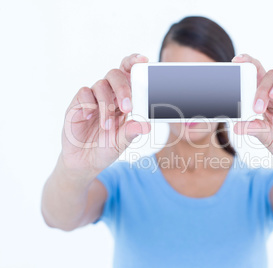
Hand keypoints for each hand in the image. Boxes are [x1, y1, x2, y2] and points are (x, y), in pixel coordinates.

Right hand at [60, 54, 150, 175]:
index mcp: (124, 99)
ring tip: (108, 127)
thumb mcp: (121, 143)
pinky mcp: (77, 104)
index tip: (144, 61)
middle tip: (127, 107)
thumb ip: (131, 133)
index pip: (129, 74)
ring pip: (100, 85)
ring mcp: (92, 98)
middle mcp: (109, 95)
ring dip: (106, 105)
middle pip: (115, 75)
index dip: (135, 63)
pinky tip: (91, 117)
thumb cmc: (106, 148)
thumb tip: (146, 126)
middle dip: (123, 88)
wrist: (84, 161)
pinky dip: (89, 104)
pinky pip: (84, 93)